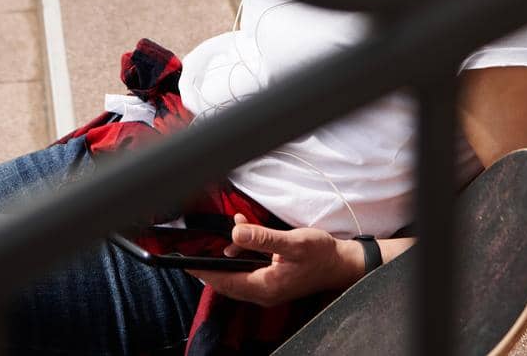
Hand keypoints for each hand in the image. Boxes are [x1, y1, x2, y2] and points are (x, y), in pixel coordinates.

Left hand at [190, 213, 364, 306]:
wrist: (342, 265)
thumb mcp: (292, 242)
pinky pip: (247, 273)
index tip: (184, 263)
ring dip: (227, 258)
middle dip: (210, 267)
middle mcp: (264, 292)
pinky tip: (243, 237)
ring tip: (228, 234)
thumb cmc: (321, 254)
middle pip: (226, 283)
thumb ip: (263, 238)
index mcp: (266, 285)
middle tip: (192, 252)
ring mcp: (268, 289)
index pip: (225, 281)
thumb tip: (236, 234)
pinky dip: (240, 258)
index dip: (203, 272)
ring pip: (236, 277)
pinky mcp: (272, 282)